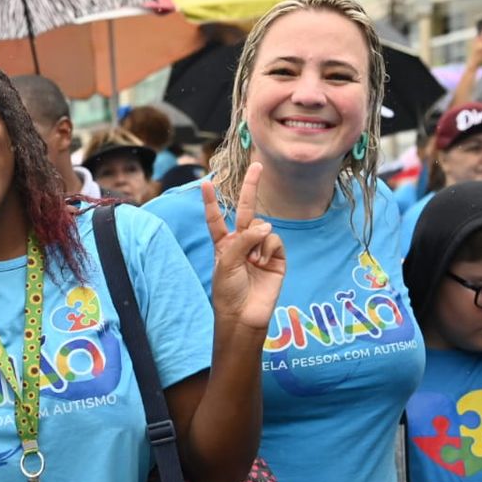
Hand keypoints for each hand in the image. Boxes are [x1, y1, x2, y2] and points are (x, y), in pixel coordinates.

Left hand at [204, 163, 285, 331]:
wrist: (245, 315)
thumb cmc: (228, 291)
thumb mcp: (226, 262)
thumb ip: (243, 240)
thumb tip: (265, 226)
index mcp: (223, 244)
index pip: (216, 218)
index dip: (210, 202)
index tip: (205, 183)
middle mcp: (242, 242)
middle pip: (247, 210)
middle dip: (251, 187)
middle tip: (257, 166)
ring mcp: (261, 248)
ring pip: (263, 227)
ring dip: (257, 241)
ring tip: (253, 263)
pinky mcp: (277, 257)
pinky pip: (274, 239)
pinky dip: (268, 248)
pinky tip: (263, 263)